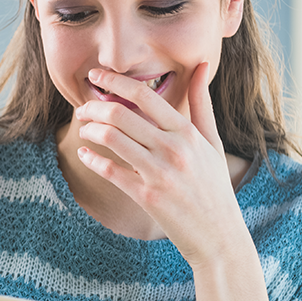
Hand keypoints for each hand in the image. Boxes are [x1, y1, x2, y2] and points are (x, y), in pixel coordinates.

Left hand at [73, 63, 245, 266]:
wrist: (218, 236)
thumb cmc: (214, 187)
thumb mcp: (212, 142)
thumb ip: (202, 104)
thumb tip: (203, 65)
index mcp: (188, 132)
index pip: (145, 96)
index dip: (116, 82)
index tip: (97, 76)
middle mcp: (173, 149)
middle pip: (121, 115)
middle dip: (94, 107)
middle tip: (82, 108)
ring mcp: (159, 172)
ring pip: (112, 139)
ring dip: (90, 130)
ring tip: (84, 129)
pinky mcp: (146, 196)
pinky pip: (110, 171)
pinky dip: (92, 160)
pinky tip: (84, 155)